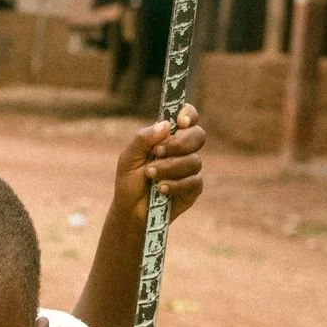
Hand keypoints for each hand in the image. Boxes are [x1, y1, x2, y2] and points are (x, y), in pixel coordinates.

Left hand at [110, 105, 204, 226]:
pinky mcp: (193, 189)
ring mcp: (190, 169)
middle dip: (178, 144)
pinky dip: (176, 184)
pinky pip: (194, 181)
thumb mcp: (129, 158)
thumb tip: (165, 125)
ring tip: (151, 175)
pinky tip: (161, 189)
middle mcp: (183, 150)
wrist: (130, 211)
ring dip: (170, 167)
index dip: (188, 115)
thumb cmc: (129, 182)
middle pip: (198, 135)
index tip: (180, 122)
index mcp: (169, 137)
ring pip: (194, 161)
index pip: (188, 117)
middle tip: (157, 153)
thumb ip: (143, 139)